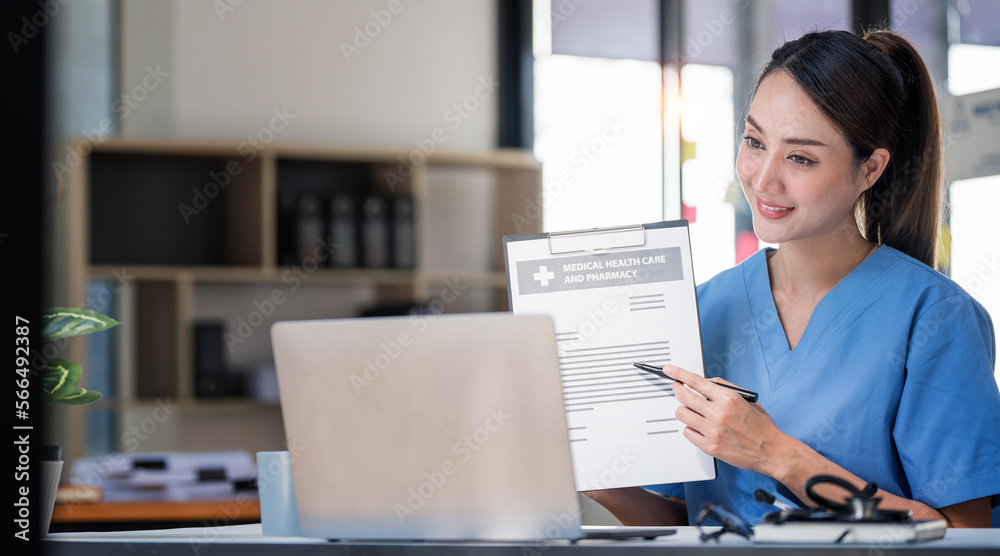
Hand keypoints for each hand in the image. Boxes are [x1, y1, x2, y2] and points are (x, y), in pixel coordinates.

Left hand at [664, 365, 785, 475]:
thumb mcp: (746, 399)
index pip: (696, 381)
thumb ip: (725, 388)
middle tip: (678, 389)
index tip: (670, 370)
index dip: (679, 374)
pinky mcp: (709, 446)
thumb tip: (705, 382)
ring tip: (693, 412)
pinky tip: (700, 428)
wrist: (771, 451)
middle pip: (684, 396)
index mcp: (729, 399)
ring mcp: (713, 431)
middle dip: (678, 390)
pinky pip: (687, 432)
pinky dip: (691, 428)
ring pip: (682, 414)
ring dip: (684, 410)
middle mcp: (719, 413)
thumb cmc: (761, 426)